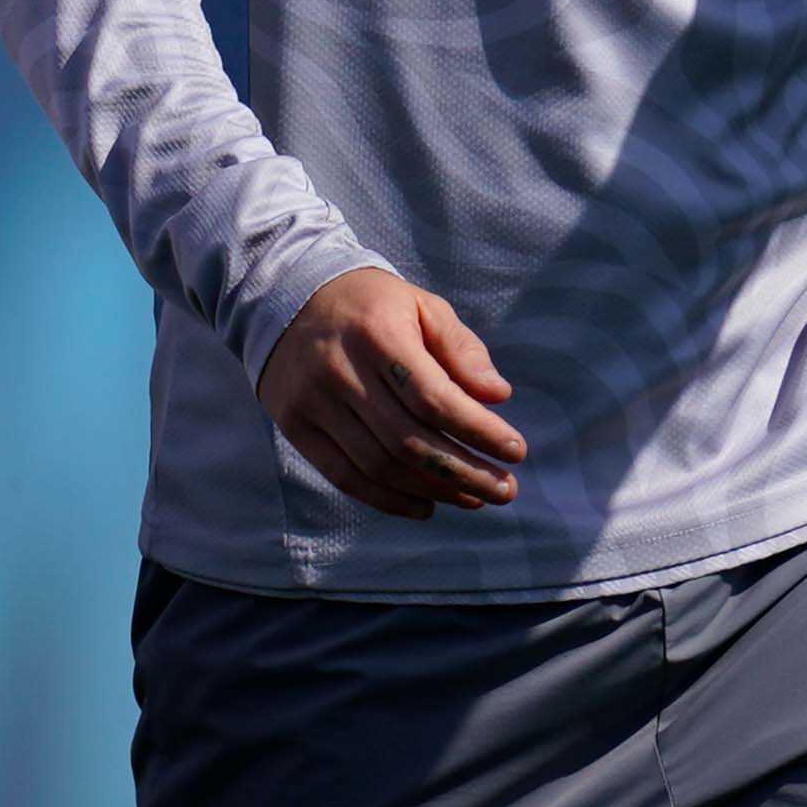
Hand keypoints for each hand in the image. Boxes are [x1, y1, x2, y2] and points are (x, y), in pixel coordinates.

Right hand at [261, 268, 527, 518]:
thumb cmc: (374, 307)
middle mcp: (341, 372)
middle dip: (463, 471)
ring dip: (432, 489)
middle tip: (504, 490)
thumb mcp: (423, 307)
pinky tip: (425, 506)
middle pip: (407, 439)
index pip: (434, 397)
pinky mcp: (295, 427)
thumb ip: (462, 349)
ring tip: (474, 498)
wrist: (290, 300)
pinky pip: (343, 475)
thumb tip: (499, 396)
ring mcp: (313, 403)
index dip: (477, 430)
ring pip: (377, 464)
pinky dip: (387, 499)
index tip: (516, 451)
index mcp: (379, 335)